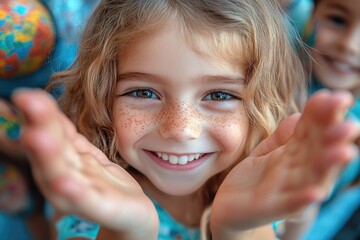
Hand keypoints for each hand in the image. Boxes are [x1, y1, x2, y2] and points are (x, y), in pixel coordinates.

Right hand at [12, 89, 158, 239]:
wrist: (131, 212)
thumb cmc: (104, 182)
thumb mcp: (85, 153)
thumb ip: (66, 135)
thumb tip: (43, 104)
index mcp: (68, 159)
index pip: (55, 132)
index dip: (41, 113)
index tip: (26, 94)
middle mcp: (68, 175)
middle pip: (54, 150)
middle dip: (40, 126)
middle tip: (26, 100)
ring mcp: (82, 192)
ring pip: (62, 173)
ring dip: (48, 156)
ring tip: (34, 136)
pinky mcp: (100, 208)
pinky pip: (86, 200)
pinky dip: (73, 192)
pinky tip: (64, 182)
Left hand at [211, 90, 359, 236]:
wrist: (230, 205)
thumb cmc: (252, 177)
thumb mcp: (265, 151)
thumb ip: (282, 136)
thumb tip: (299, 115)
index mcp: (294, 154)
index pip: (310, 131)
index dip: (322, 115)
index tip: (334, 96)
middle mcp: (296, 171)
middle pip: (317, 152)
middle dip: (333, 138)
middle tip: (350, 124)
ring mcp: (286, 191)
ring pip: (311, 177)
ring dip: (327, 166)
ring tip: (344, 152)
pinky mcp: (272, 208)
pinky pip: (289, 204)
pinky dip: (302, 199)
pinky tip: (315, 193)